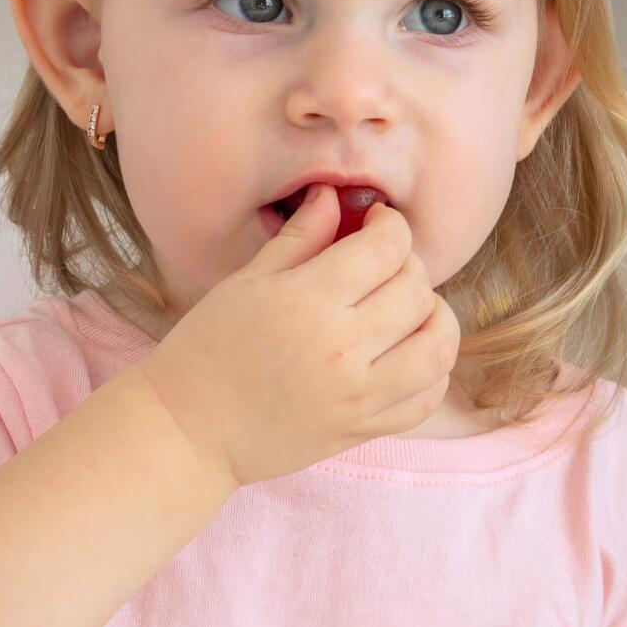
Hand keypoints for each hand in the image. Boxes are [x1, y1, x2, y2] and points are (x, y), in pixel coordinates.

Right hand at [136, 184, 459, 486]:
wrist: (189, 428)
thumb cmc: (208, 347)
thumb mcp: (247, 280)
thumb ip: (301, 237)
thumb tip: (335, 196)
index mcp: (309, 300)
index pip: (387, 247)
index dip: (390, 225)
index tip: (376, 224)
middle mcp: (342, 347)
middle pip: (416, 289)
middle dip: (408, 265)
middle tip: (383, 265)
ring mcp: (358, 394)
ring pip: (437, 344)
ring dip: (434, 317)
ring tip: (409, 309)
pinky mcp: (363, 429)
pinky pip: (427, 398)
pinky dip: (432, 370)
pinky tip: (410, 353)